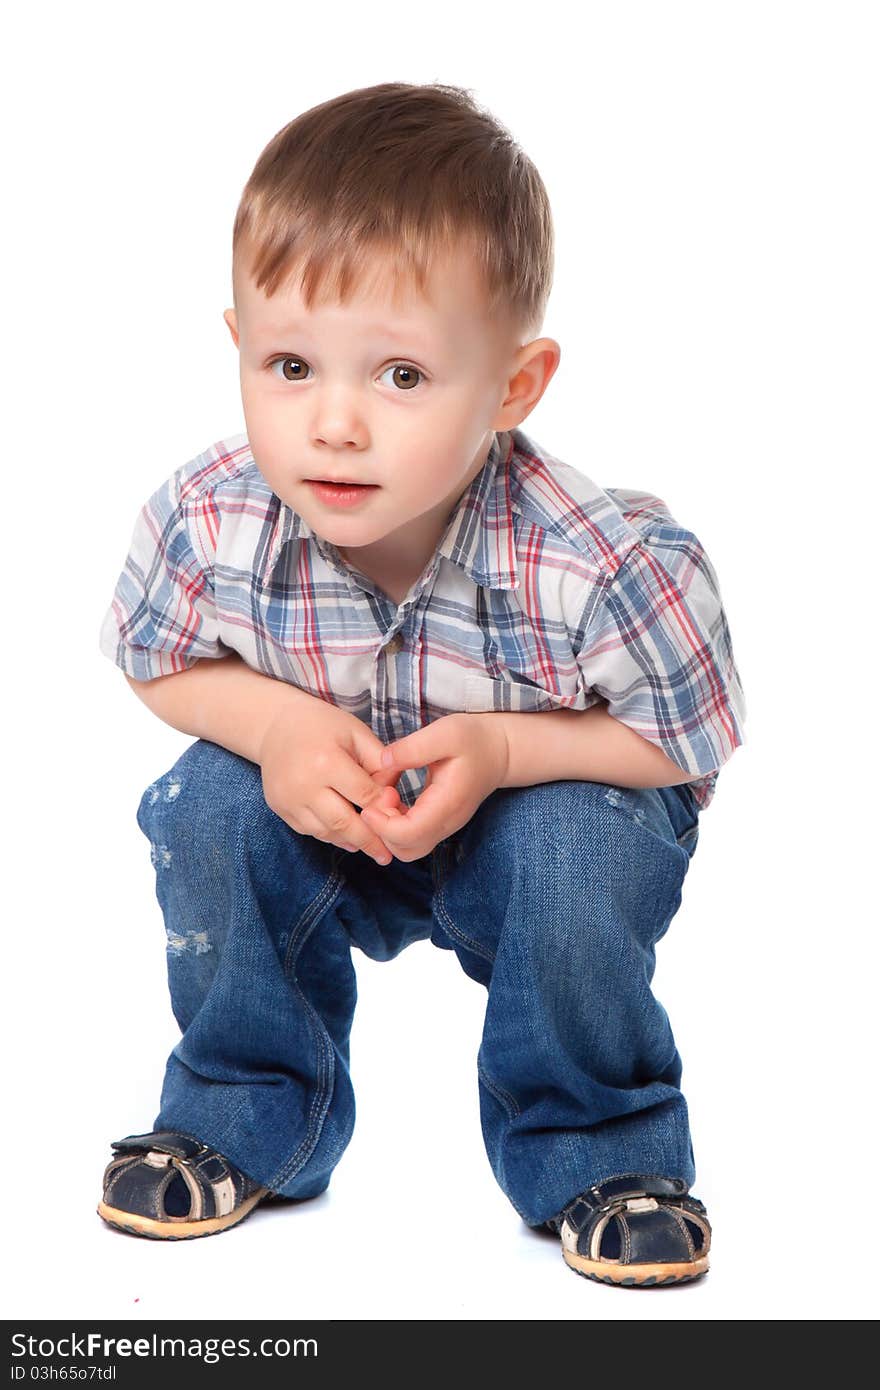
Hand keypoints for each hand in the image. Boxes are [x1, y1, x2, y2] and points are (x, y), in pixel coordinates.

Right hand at [258, 697, 403, 864]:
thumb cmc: (323, 725)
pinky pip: (310, 831)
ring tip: (372, 849)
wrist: (275, 725)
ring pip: (326, 832)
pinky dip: (331, 836)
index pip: (363, 795)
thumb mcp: (356, 733)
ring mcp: (288, 799)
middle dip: (369, 840)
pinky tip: (348, 838)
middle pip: (343, 822)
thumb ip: (379, 763)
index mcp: (326, 761)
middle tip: (388, 855)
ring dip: (351, 842)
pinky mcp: (279, 808)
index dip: (384, 807)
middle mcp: (303, 785)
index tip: (400, 817)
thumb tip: (394, 797)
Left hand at [358, 713, 509, 861]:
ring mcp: (445, 826)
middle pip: (406, 849)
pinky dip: (395, 826)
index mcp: (448, 803)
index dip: (382, 824)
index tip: (372, 799)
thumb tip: (383, 762)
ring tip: (386, 796)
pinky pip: (412, 838)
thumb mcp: (445, 733)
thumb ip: (413, 748)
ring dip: (388, 829)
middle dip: (382, 829)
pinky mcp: (440, 824)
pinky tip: (393, 797)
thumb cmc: (473, 739)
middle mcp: (448, 822)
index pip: (408, 834)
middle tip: (379, 796)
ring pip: (408, 848)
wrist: (499, 751)